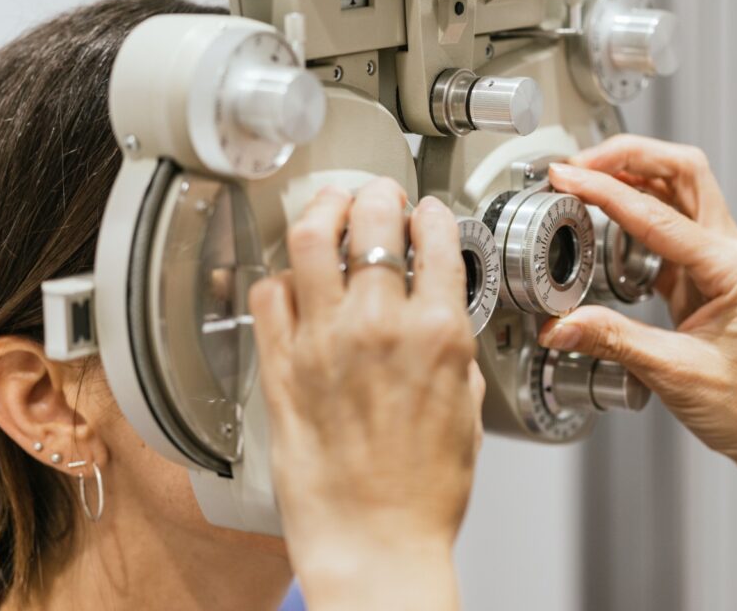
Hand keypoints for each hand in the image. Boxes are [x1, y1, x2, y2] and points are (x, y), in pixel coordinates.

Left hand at [249, 180, 483, 608]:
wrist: (375, 543)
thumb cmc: (424, 494)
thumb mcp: (468, 412)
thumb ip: (454, 354)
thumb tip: (440, 321)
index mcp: (438, 334)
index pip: (436, 239)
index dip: (432, 214)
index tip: (427, 213)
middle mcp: (380, 326)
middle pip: (372, 220)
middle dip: (378, 194)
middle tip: (378, 195)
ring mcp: (325, 341)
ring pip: (312, 240)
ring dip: (323, 211)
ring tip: (328, 209)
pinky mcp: (282, 366)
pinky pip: (269, 296)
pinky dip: (280, 275)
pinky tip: (293, 279)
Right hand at [540, 135, 736, 475]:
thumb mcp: (676, 373)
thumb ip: (613, 341)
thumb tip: (561, 323)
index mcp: (732, 270)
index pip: (658, 215)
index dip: (606, 192)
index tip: (569, 178)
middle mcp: (732, 255)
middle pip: (682, 172)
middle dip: (628, 156)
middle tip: (579, 162)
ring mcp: (722, 265)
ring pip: (678, 194)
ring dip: (632, 179)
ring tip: (586, 182)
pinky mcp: (708, 281)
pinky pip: (669, 231)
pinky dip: (635, 218)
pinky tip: (606, 228)